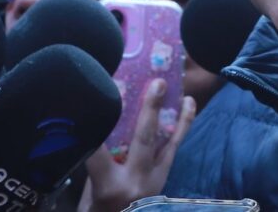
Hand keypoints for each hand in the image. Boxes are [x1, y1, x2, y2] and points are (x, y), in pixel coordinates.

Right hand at [79, 79, 195, 211]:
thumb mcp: (89, 195)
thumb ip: (97, 165)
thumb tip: (101, 129)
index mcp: (109, 186)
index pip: (98, 151)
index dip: (94, 127)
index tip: (95, 99)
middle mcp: (135, 181)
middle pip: (143, 139)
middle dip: (151, 109)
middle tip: (157, 83)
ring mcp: (154, 182)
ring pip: (169, 144)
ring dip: (179, 118)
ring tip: (187, 96)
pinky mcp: (164, 181)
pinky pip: (174, 151)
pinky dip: (181, 129)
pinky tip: (188, 110)